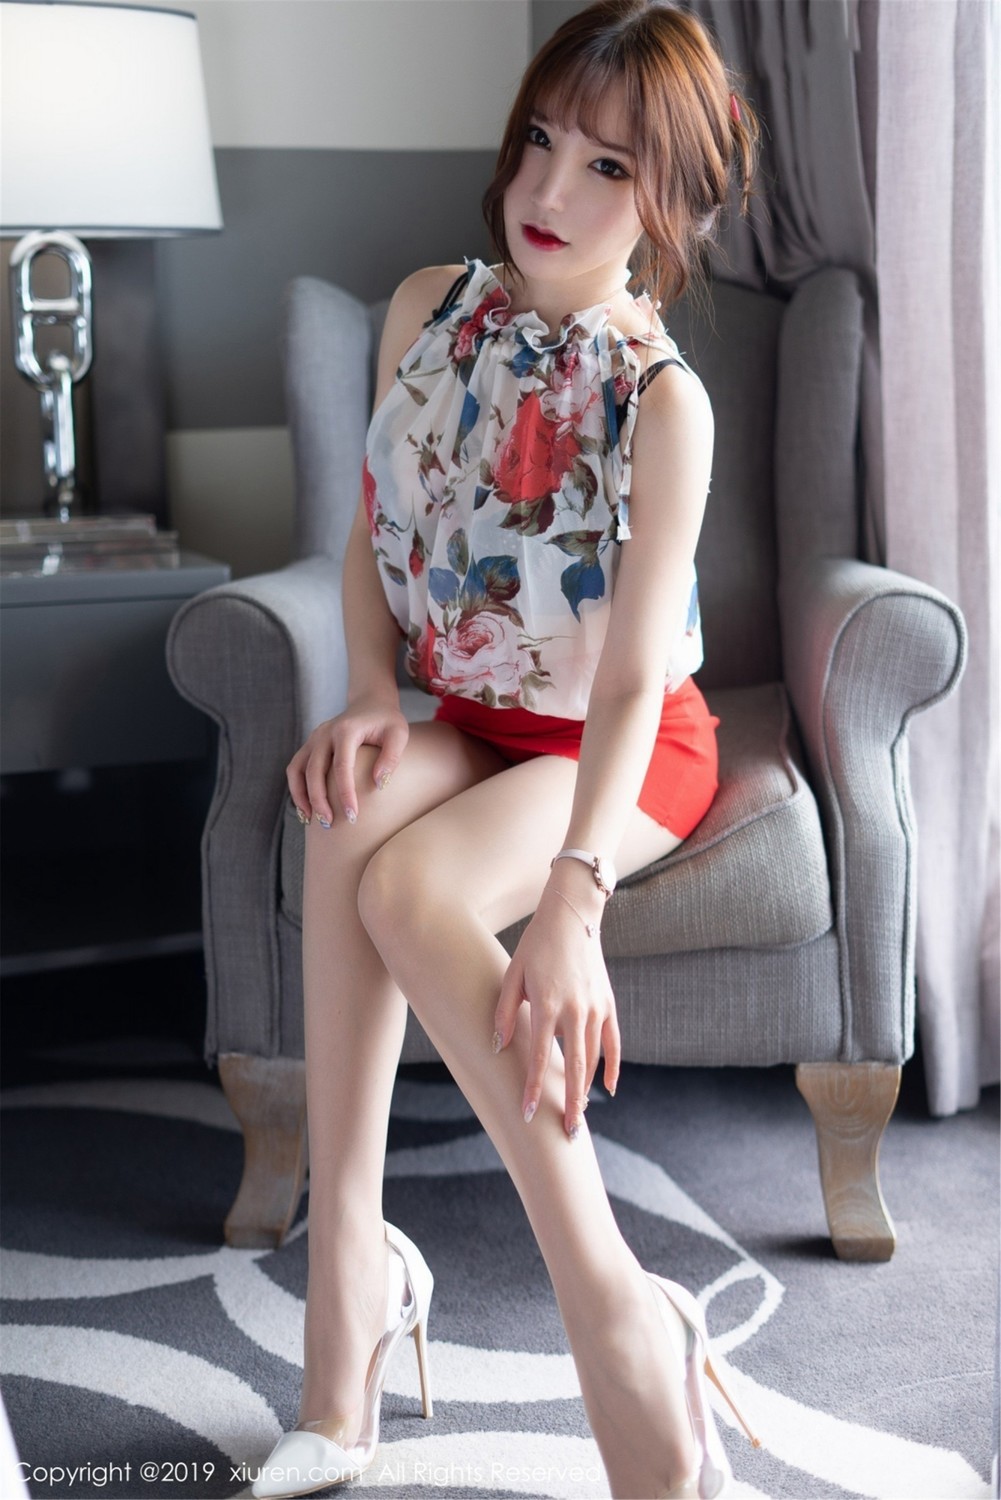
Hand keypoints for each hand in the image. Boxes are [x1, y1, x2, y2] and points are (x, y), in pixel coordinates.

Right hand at [286, 694, 408, 826]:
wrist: (370, 701)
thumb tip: (378, 784)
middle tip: (330, 825)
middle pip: (314, 771)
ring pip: (297, 770)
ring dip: (302, 797)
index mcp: (346, 730)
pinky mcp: (310, 745)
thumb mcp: (399, 734)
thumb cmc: (387, 721)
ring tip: (311, 821)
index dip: (344, 793)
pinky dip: (297, 789)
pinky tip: (306, 809)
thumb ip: (392, 757)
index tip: (353, 817)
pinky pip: (295, 769)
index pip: (341, 767)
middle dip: (319, 800)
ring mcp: (314, 738)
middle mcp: (324, 733)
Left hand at [493, 879, 620, 1137]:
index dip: (534, 1088)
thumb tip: (499, 1046)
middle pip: (575, 1067)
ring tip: (578, 1112)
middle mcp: (575, 1010)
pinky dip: (612, 1066)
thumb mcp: (513, 974)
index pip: (541, 1058)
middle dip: (571, 1102)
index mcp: (547, 1004)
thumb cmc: (536, 944)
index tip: (528, 1114)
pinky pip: (613, 1042)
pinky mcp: (608, 1003)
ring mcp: (596, 1007)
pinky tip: (608, 1088)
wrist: (572, 916)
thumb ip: (505, 1013)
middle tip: (567, 1132)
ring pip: (594, 1058)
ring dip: (586, 1088)